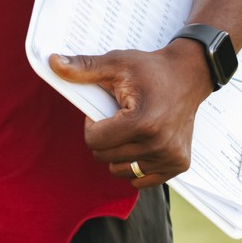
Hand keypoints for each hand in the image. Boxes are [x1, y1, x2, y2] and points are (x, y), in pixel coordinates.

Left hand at [50, 43, 214, 188]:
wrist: (189, 75)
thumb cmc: (150, 69)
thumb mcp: (115, 64)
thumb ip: (83, 67)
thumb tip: (52, 62)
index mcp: (142, 122)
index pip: (95, 141)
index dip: (92, 125)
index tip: (104, 110)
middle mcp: (159, 144)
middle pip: (105, 157)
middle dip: (104, 137)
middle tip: (119, 116)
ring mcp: (171, 158)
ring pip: (120, 170)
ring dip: (118, 153)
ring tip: (132, 129)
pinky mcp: (179, 165)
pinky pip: (141, 180)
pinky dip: (135, 164)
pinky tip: (144, 142)